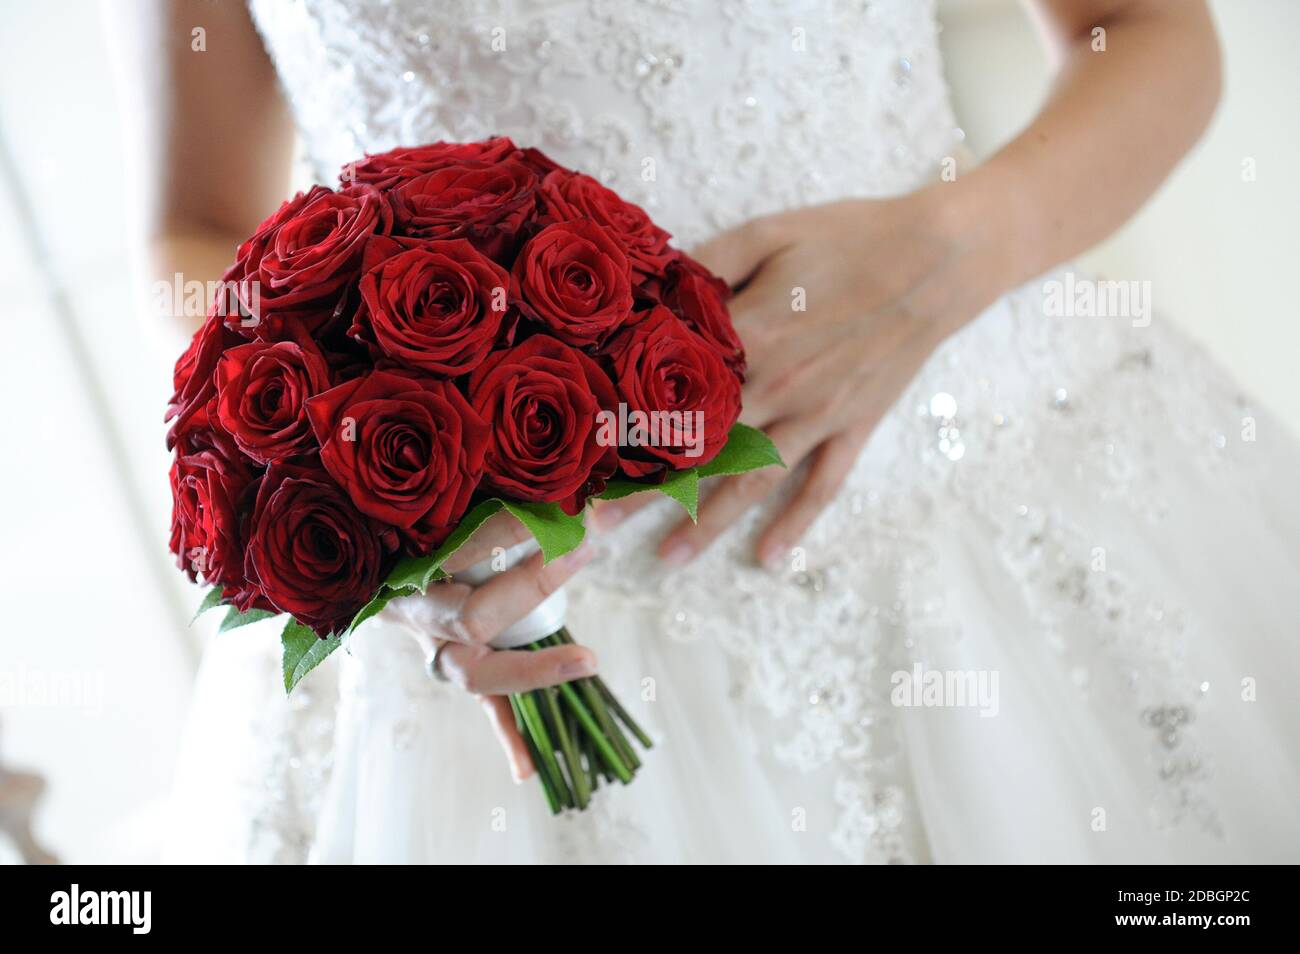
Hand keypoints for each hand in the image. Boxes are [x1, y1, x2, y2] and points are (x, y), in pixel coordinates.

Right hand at [378, 512, 595, 781]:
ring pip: (477, 671)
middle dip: (528, 587)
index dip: (509, 528)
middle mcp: (417, 613)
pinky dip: (508, 737)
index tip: (555, 506)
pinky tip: (529, 770)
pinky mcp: (460, 670)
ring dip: (532, 669)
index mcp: (406, 563)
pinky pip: (486, 706)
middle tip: (578, 553)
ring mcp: (436, 649)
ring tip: (586, 662)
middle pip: (469, 617)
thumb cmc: (420, 522)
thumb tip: (583, 500)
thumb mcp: (447, 503)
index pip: (461, 547)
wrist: (369, 566)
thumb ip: (499, 495)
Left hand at [599, 187, 1003, 565]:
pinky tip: (769, 558)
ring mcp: (818, 414)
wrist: (940, 257)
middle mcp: (780, 388)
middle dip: (645, 490)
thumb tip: (651, 293)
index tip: (583, 455)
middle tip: (595, 526)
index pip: (671, 393)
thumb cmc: (848, 237)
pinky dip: (797, 523)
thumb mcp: (767, 233)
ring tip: (666, 559)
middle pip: (700, 449)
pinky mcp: (852, 426)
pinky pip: (822, 484)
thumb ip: (706, 266)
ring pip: (752, 480)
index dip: (624, 424)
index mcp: (752, 338)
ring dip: (708, 522)